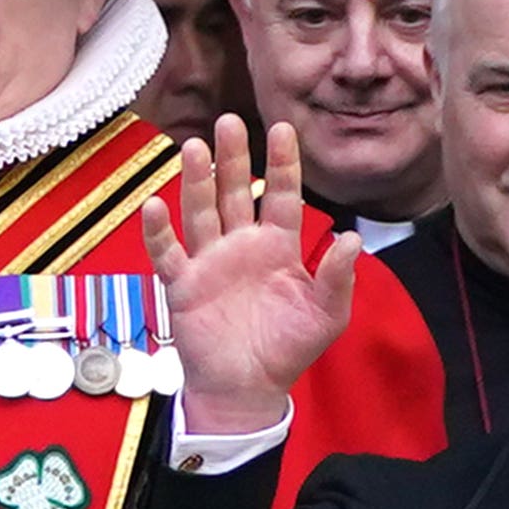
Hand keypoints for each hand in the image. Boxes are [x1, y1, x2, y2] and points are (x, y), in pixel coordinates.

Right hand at [140, 113, 358, 435]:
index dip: (283, 164)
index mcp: (279, 247)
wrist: (249, 387)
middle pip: (236, 193)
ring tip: (193, 147)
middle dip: (233, 158)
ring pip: (201, 212)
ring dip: (197, 181)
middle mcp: (242, 245)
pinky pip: (167, 252)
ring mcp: (210, 261)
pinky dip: (159, 231)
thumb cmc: (288, 347)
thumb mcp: (326, 314)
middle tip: (228, 120)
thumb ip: (338, 277)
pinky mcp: (182, 283)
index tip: (283, 128)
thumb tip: (352, 239)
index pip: (283, 196)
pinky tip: (155, 204)